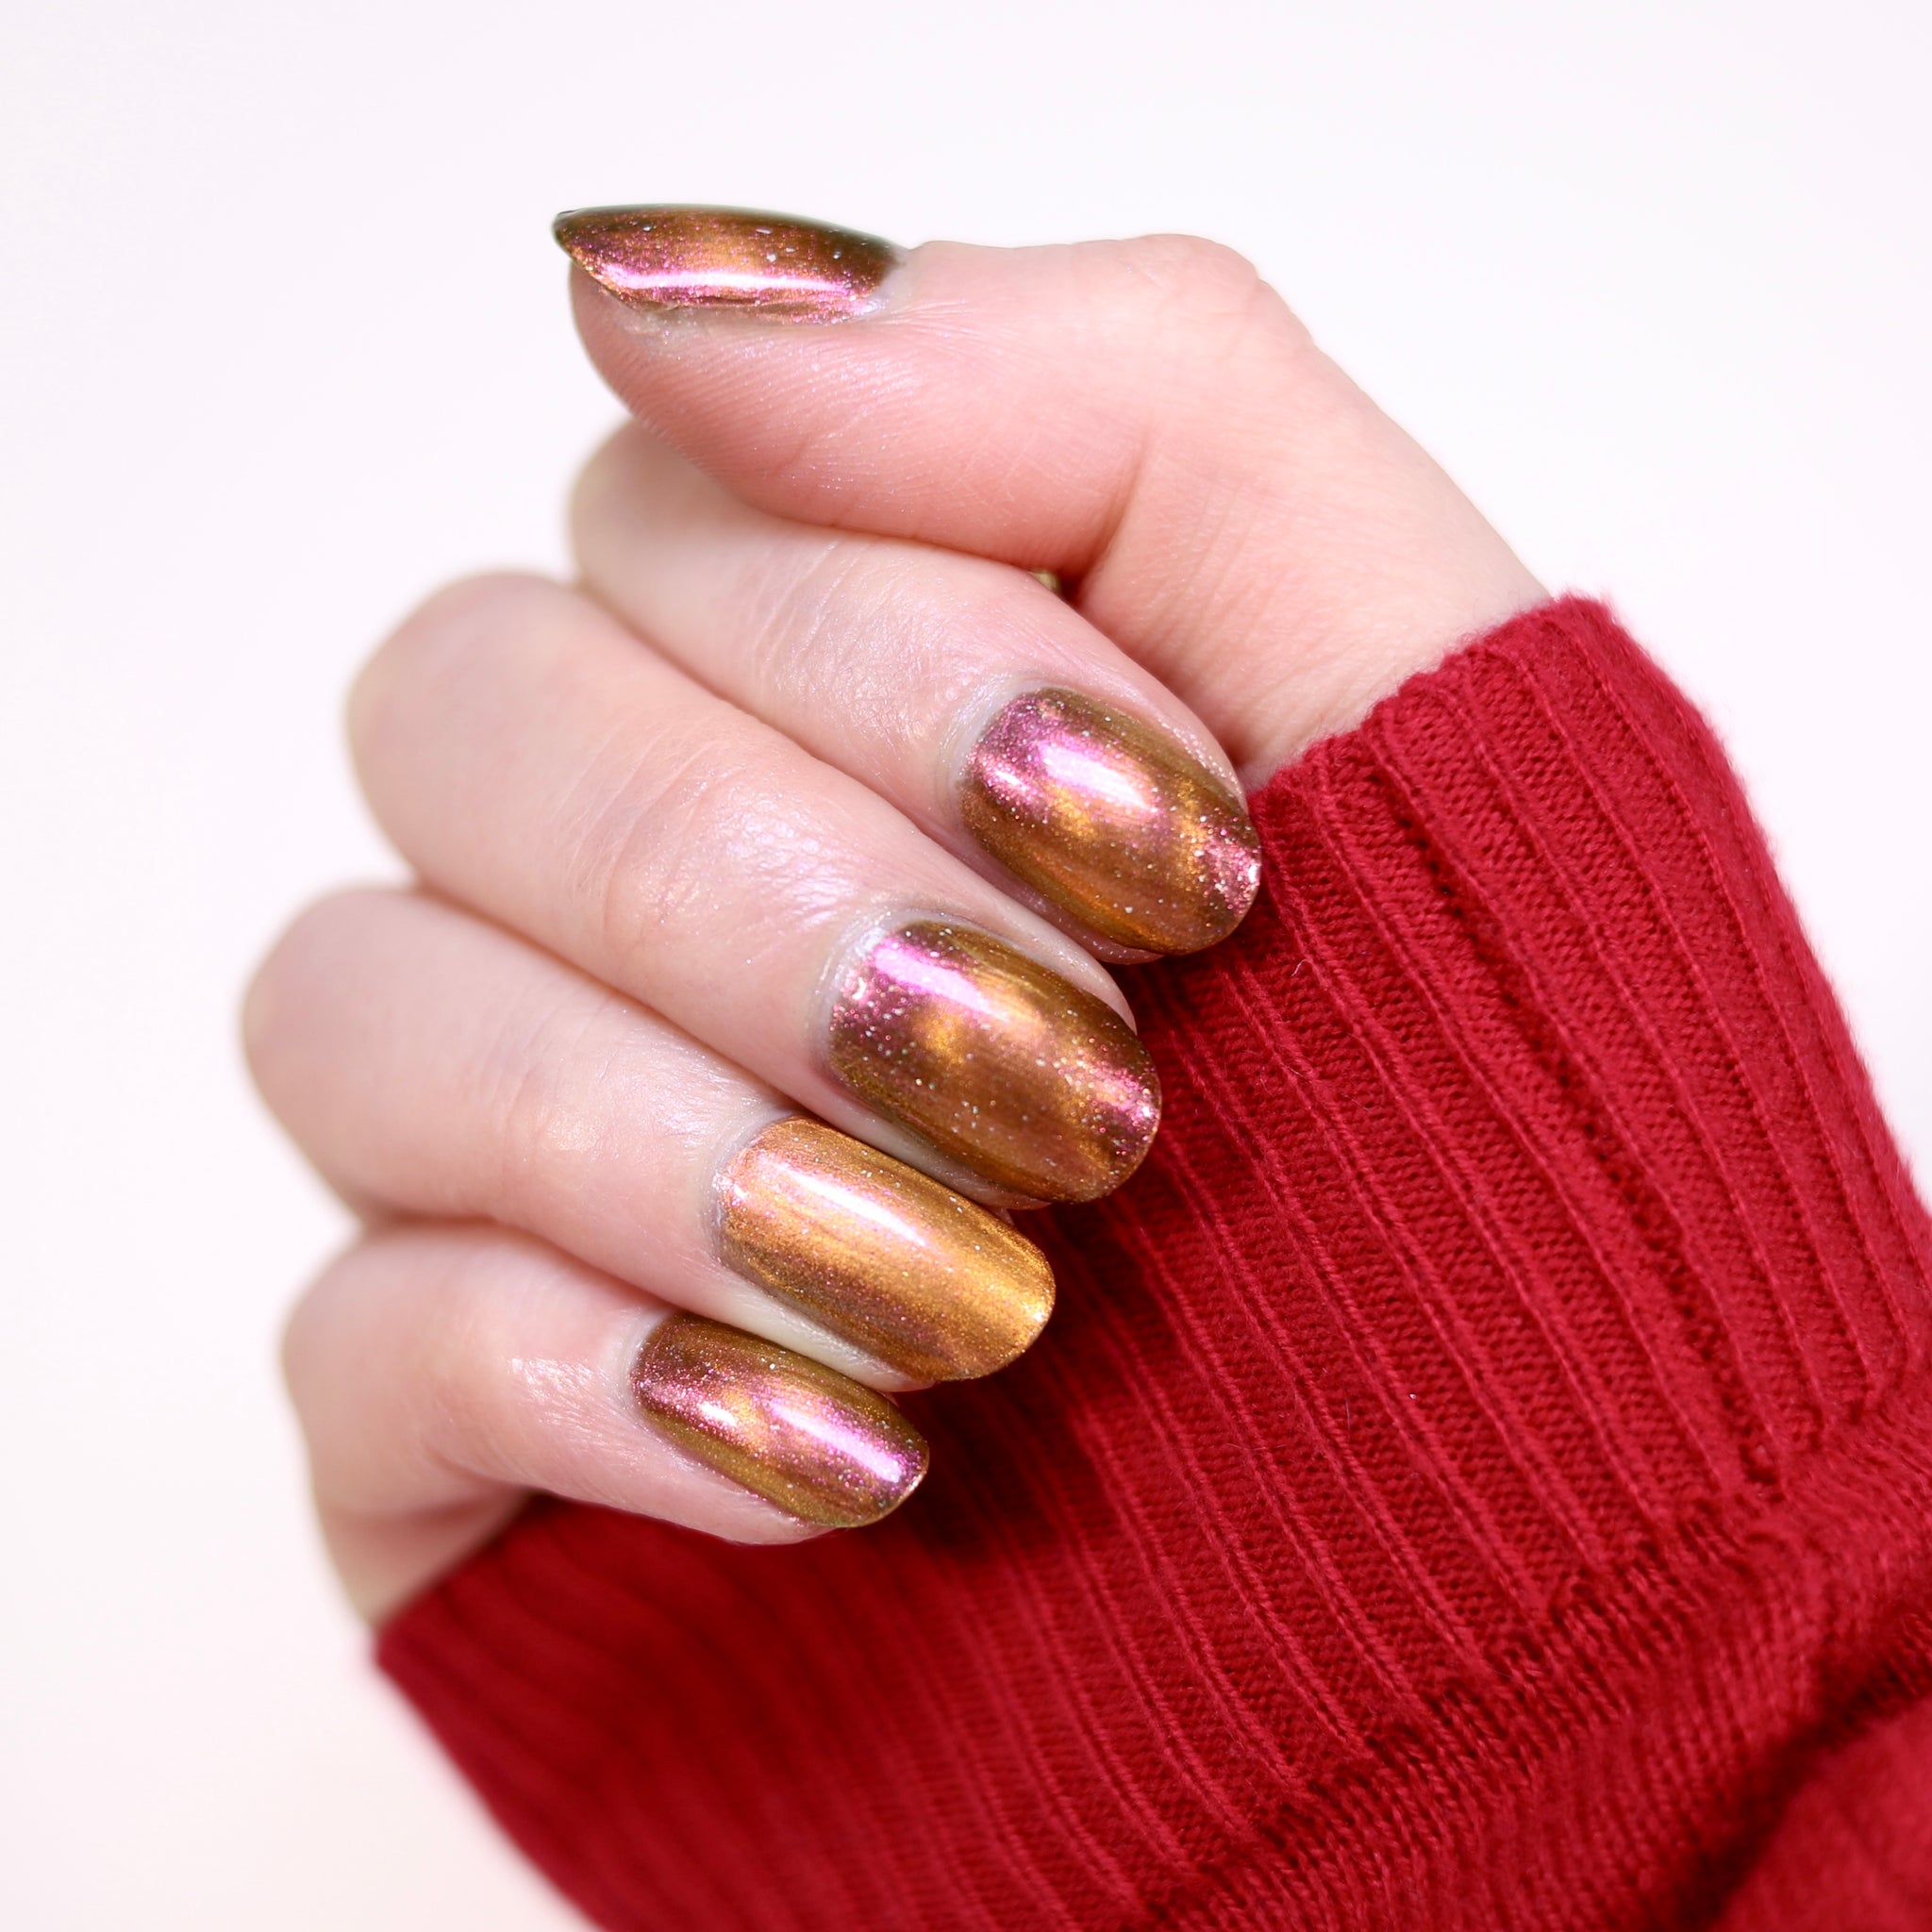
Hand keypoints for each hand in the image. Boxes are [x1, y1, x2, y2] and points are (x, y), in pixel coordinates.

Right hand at [246, 210, 1539, 1618]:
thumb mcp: (1419, 683)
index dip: (895, 650)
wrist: (1533, 1606)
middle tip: (1072, 1077)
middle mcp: (675, 898)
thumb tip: (649, 280)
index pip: (677, 505)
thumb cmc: (1497, 1149)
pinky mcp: (492, 1418)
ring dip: (668, 1131)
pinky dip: (590, 1374)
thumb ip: (1110, 392)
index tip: (1173, 846)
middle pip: (467, 713)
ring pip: (357, 999)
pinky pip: (355, 1326)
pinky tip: (843, 1463)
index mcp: (861, 699)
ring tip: (971, 1290)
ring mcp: (558, 1157)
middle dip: (770, 882)